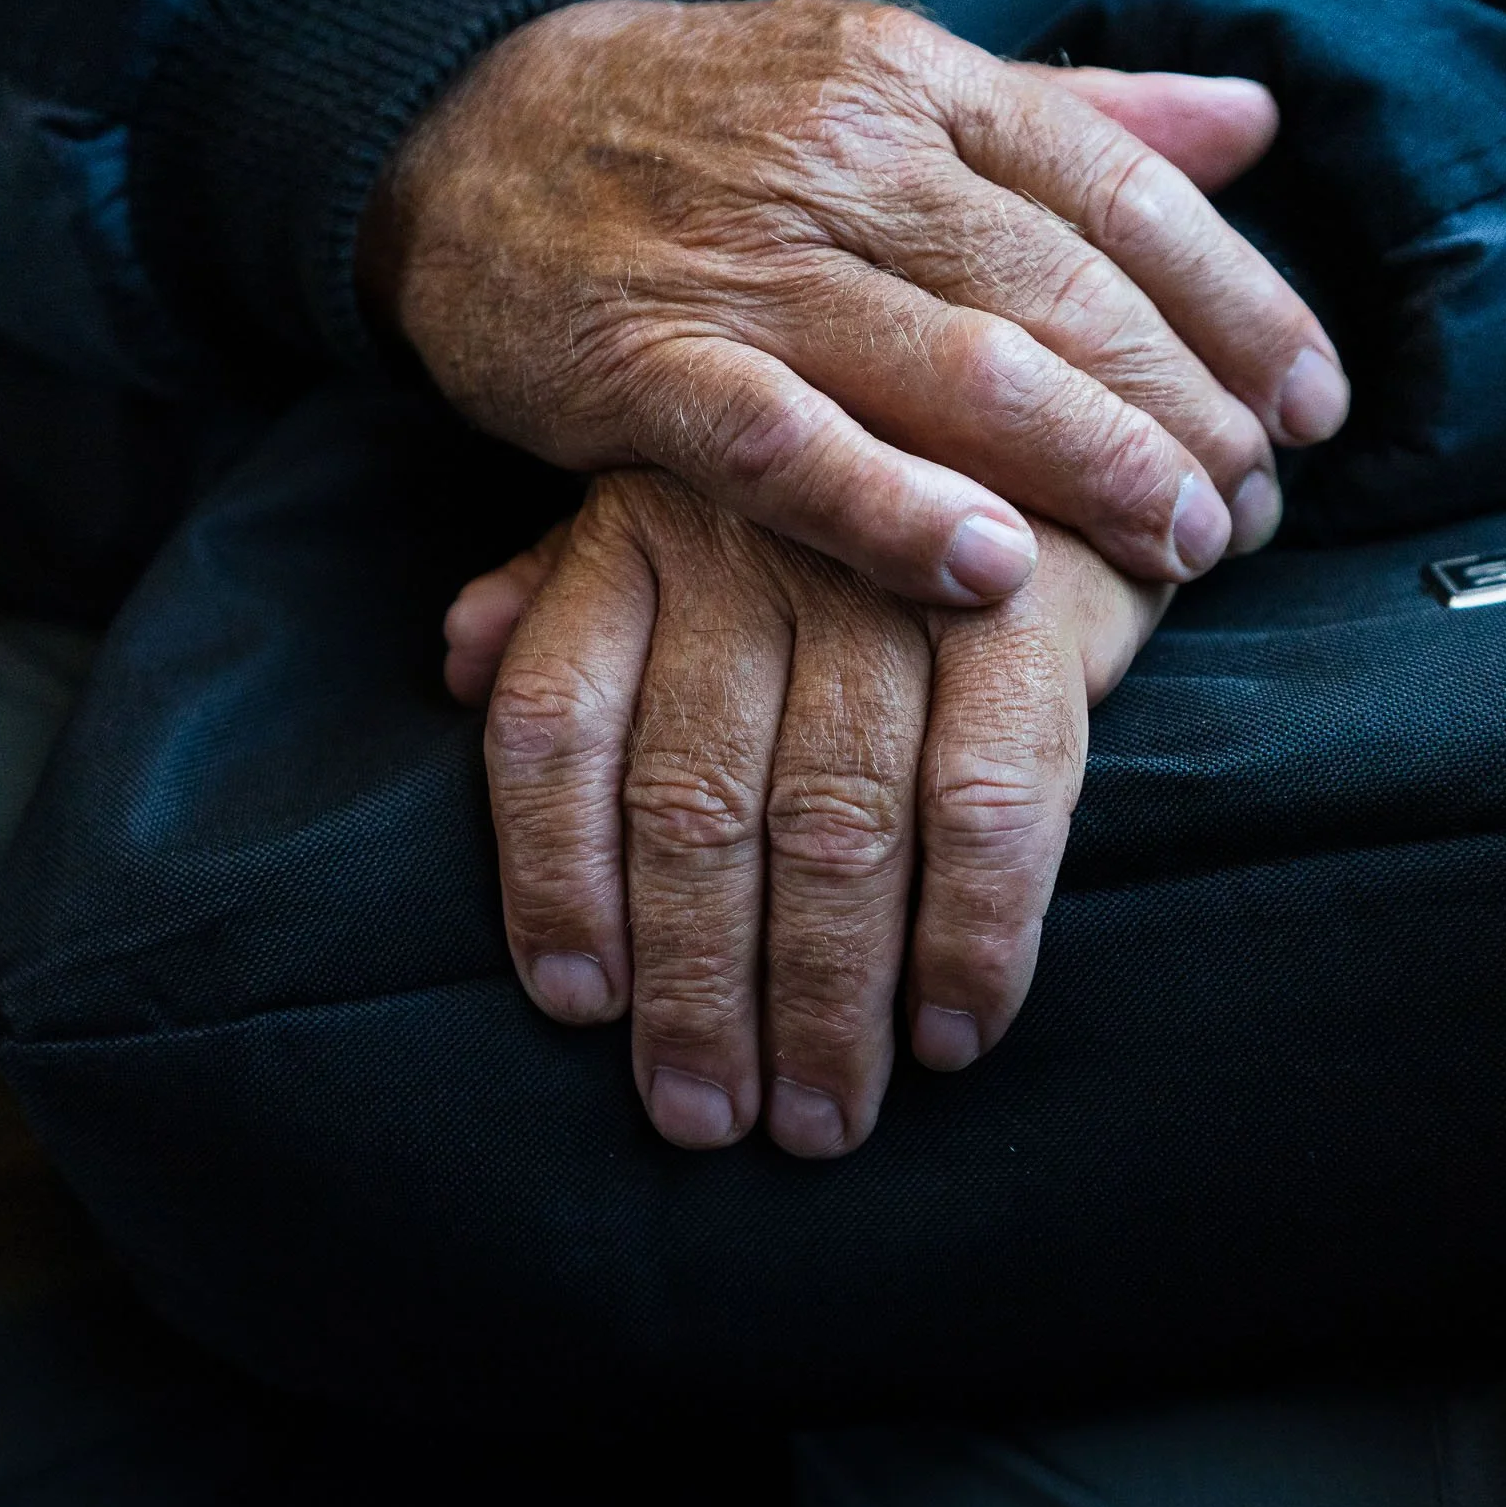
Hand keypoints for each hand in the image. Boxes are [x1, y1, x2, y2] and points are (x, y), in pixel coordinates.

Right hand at [362, 0, 1347, 608]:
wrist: (464, 133)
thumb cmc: (707, 130)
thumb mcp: (887, 85)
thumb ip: (1069, 118)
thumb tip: (1249, 129)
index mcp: (920, 83)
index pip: (1121, 192)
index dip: (1238, 304)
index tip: (1315, 405)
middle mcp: (847, 158)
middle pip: (1065, 291)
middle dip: (1186, 410)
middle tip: (1254, 511)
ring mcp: (744, 261)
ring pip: (957, 363)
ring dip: (1091, 465)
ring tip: (1179, 548)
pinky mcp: (645, 365)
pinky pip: (789, 445)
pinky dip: (894, 509)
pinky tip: (991, 570)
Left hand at [447, 471, 1167, 1156]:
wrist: (1049, 387)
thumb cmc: (842, 479)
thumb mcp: (678, 494)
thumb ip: (568, 581)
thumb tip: (456, 656)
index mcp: (636, 529)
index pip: (554, 728)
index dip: (553, 883)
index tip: (579, 1009)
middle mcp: (745, 551)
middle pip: (690, 809)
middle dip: (698, 993)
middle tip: (710, 1119)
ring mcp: (887, 580)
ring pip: (830, 829)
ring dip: (823, 999)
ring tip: (819, 1118)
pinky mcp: (1023, 615)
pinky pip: (985, 806)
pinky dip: (969, 935)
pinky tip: (949, 1031)